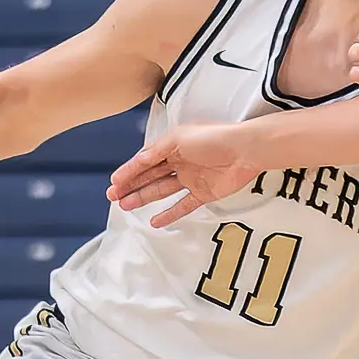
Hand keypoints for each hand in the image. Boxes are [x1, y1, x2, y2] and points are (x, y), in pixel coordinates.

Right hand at [107, 122, 262, 227]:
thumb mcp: (177, 139)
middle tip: (114, 197)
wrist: (244, 151)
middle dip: (131, 186)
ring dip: (143, 198)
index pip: (144, 160)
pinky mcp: (204, 193)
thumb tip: (137, 161)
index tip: (114, 182)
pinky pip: (183, 205)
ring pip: (161, 190)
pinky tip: (155, 221)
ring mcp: (191, 178)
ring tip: (126, 206)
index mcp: (172, 145)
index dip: (128, 171)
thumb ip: (155, 152)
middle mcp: (180, 161)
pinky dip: (169, 214)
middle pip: (150, 176)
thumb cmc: (214, 138)